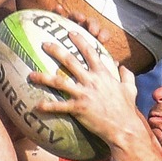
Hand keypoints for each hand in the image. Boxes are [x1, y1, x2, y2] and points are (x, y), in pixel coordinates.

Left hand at [26, 20, 143, 154]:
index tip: (70, 32)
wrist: (125, 128)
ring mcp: (84, 93)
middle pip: (70, 61)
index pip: (90, 52)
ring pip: (59, 82)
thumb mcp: (130, 89)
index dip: (79, 40)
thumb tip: (122, 66)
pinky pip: (60, 106)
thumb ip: (126, 75)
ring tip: (31, 74)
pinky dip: (48, 106)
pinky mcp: (79, 108)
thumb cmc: (127, 109)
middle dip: (55, 50)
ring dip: (43, 77)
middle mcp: (91, 80)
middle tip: (44, 44)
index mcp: (103, 74)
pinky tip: (37, 105)